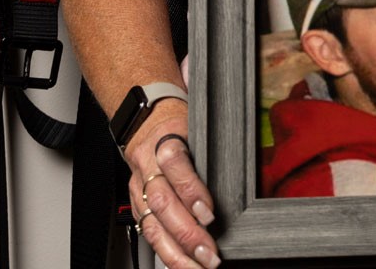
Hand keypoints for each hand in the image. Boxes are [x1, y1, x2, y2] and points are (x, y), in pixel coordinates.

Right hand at [125, 100, 218, 268]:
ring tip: (198, 267)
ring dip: (176, 252)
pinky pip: (148, 233)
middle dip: (187, 233)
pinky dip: (165, 253)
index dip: (191, 191)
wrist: (146, 121)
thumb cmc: (178, 123)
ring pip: (152, 224)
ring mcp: (140, 188)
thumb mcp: (196, 125)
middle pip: (163, 202)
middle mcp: (149, 166)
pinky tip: (181, 265)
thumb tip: (238, 177)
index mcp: (165, 140)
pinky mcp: (136, 204)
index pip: (175, 164)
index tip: (209, 213)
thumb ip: (210, 150)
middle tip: (209, 253)